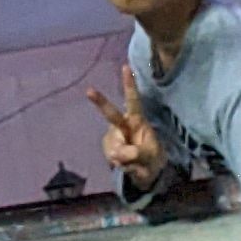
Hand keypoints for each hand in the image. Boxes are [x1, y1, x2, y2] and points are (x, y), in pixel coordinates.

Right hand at [85, 64, 164, 189]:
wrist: (145, 174)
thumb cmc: (151, 157)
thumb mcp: (152, 156)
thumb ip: (138, 153)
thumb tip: (121, 153)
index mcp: (136, 120)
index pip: (133, 100)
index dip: (129, 84)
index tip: (125, 66)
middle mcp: (122, 125)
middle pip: (110, 113)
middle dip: (100, 101)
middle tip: (89, 90)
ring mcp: (113, 137)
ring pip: (114, 146)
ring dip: (125, 157)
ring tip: (135, 163)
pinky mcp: (108, 149)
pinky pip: (112, 157)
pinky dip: (120, 164)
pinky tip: (125, 164)